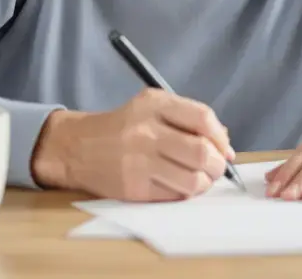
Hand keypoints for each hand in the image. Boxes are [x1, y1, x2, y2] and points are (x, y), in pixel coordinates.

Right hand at [30, 89, 234, 201]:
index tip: (224, 149)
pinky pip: (174, 196)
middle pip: (202, 152)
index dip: (220, 137)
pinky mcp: (133, 188)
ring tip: (199, 179)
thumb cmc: (122, 127)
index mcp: (153, 105)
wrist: (76, 147)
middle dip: (218, 165)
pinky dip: (184, 194)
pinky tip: (177, 185)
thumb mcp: (151, 107)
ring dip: (204, 183)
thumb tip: (224, 142)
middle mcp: (146, 131)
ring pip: (192, 180)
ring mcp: (138, 162)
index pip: (202, 117)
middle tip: (216, 168)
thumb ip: (187, 118)